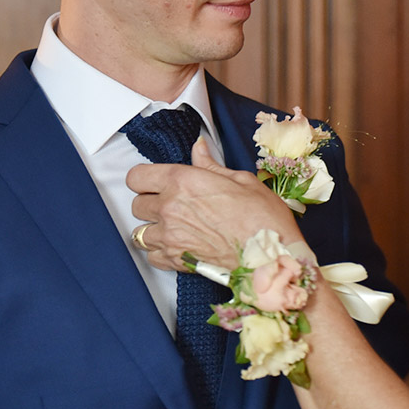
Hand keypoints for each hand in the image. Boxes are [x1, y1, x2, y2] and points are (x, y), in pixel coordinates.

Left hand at [126, 138, 300, 271]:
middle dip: (150, 204)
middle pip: (136, 205)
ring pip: (139, 232)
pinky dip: (160, 252)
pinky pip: (151, 256)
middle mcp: (170, 208)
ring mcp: (170, 237)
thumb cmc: (262, 218)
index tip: (154, 182)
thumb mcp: (240, 180)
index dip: (144, 179)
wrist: (272, 255)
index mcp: (182, 181)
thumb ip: (210, 165)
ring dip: (153, 229)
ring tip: (173, 228)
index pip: (137, 177)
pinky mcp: (176, 260)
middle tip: (170, 205)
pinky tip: (177, 245)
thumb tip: (199, 149)